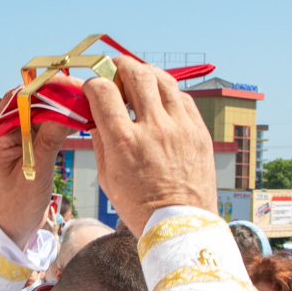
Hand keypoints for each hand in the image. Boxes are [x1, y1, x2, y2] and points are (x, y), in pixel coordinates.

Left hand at [0, 90, 76, 248]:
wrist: (11, 231)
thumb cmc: (15, 208)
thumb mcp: (33, 176)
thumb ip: (47, 142)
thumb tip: (66, 110)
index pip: (17, 99)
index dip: (42, 88)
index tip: (67, 85)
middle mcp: (6, 133)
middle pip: (31, 101)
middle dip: (56, 93)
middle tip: (83, 91)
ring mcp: (19, 139)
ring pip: (42, 112)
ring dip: (62, 106)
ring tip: (86, 102)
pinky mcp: (32, 147)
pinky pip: (48, 126)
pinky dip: (63, 120)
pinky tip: (81, 119)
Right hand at [83, 58, 215, 236]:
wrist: (181, 225)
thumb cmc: (139, 206)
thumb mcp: (108, 177)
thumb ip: (100, 140)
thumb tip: (95, 114)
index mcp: (125, 142)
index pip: (103, 90)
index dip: (93, 82)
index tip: (92, 87)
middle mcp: (154, 128)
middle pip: (136, 74)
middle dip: (119, 65)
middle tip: (113, 68)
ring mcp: (181, 127)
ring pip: (163, 79)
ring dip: (145, 72)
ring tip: (137, 77)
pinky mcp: (199, 131)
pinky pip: (183, 97)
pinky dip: (167, 92)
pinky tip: (160, 98)